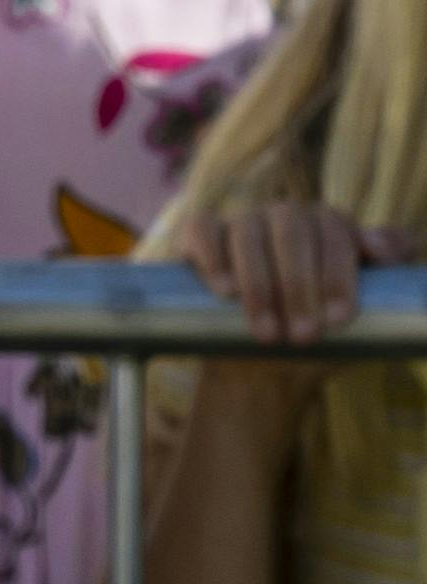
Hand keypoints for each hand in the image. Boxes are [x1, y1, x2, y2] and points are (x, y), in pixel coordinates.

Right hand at [184, 197, 407, 347]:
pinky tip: (225, 290)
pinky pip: (202, 229)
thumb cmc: (315, 334)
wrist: (260, 368)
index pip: (335, 230)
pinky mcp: (199, 235)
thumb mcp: (360, 312)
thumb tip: (374, 249)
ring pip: (248, 233)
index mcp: (325, 225)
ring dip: (259, 285)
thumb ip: (384, 275)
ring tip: (266, 333)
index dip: (338, 273)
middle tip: (303, 335)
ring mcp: (240, 222)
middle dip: (299, 286)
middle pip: (293, 230)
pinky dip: (213, 256)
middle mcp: (284, 215)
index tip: (338, 320)